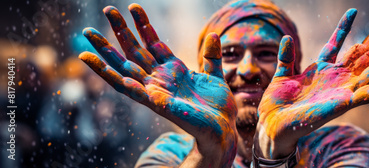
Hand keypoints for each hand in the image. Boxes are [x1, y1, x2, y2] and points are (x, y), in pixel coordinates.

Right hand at [78, 4, 236, 166]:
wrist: (222, 130)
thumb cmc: (217, 108)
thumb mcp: (215, 76)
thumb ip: (211, 56)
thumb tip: (213, 34)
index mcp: (173, 70)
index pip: (153, 42)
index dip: (143, 25)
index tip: (133, 7)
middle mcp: (160, 78)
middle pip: (134, 51)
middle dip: (120, 31)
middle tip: (107, 10)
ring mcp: (155, 91)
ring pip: (124, 69)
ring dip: (105, 54)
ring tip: (88, 38)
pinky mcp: (155, 103)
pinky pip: (129, 90)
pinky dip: (113, 78)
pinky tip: (99, 65)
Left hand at [254, 6, 368, 158]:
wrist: (274, 126)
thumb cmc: (279, 104)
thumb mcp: (282, 75)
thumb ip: (286, 57)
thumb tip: (287, 38)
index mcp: (323, 70)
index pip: (337, 44)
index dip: (344, 27)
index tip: (353, 10)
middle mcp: (338, 78)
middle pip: (366, 52)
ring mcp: (344, 90)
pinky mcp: (345, 104)